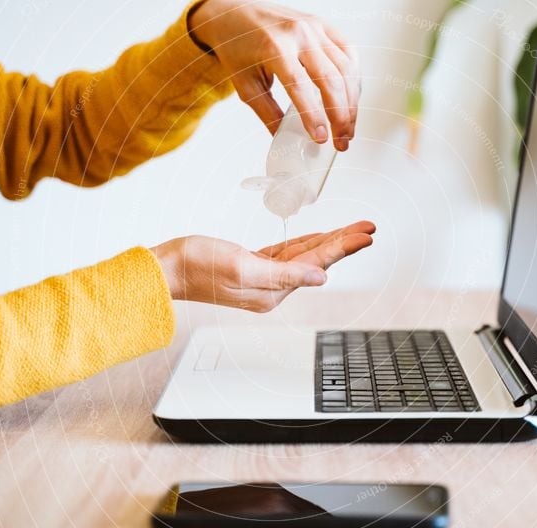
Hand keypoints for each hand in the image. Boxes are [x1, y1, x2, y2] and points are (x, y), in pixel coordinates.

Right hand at [151, 221, 374, 311]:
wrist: (166, 268)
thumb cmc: (198, 265)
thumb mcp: (243, 268)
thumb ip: (284, 274)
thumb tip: (321, 277)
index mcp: (273, 291)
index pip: (317, 263)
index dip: (344, 246)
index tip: (367, 235)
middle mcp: (272, 287)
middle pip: (317, 259)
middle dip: (345, 242)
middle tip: (370, 228)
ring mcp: (263, 277)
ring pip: (305, 255)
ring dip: (331, 241)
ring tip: (355, 230)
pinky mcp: (253, 265)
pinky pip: (287, 253)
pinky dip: (306, 243)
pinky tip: (320, 237)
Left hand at [188, 0, 359, 150]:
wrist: (235, 12)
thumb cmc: (238, 45)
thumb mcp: (246, 84)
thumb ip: (268, 113)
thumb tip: (287, 139)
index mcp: (274, 47)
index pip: (300, 86)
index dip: (313, 116)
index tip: (321, 138)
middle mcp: (299, 34)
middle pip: (330, 79)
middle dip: (341, 116)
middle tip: (341, 140)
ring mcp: (315, 27)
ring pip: (346, 69)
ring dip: (352, 103)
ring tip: (348, 127)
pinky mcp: (324, 26)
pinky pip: (349, 53)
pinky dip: (354, 79)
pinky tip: (351, 98)